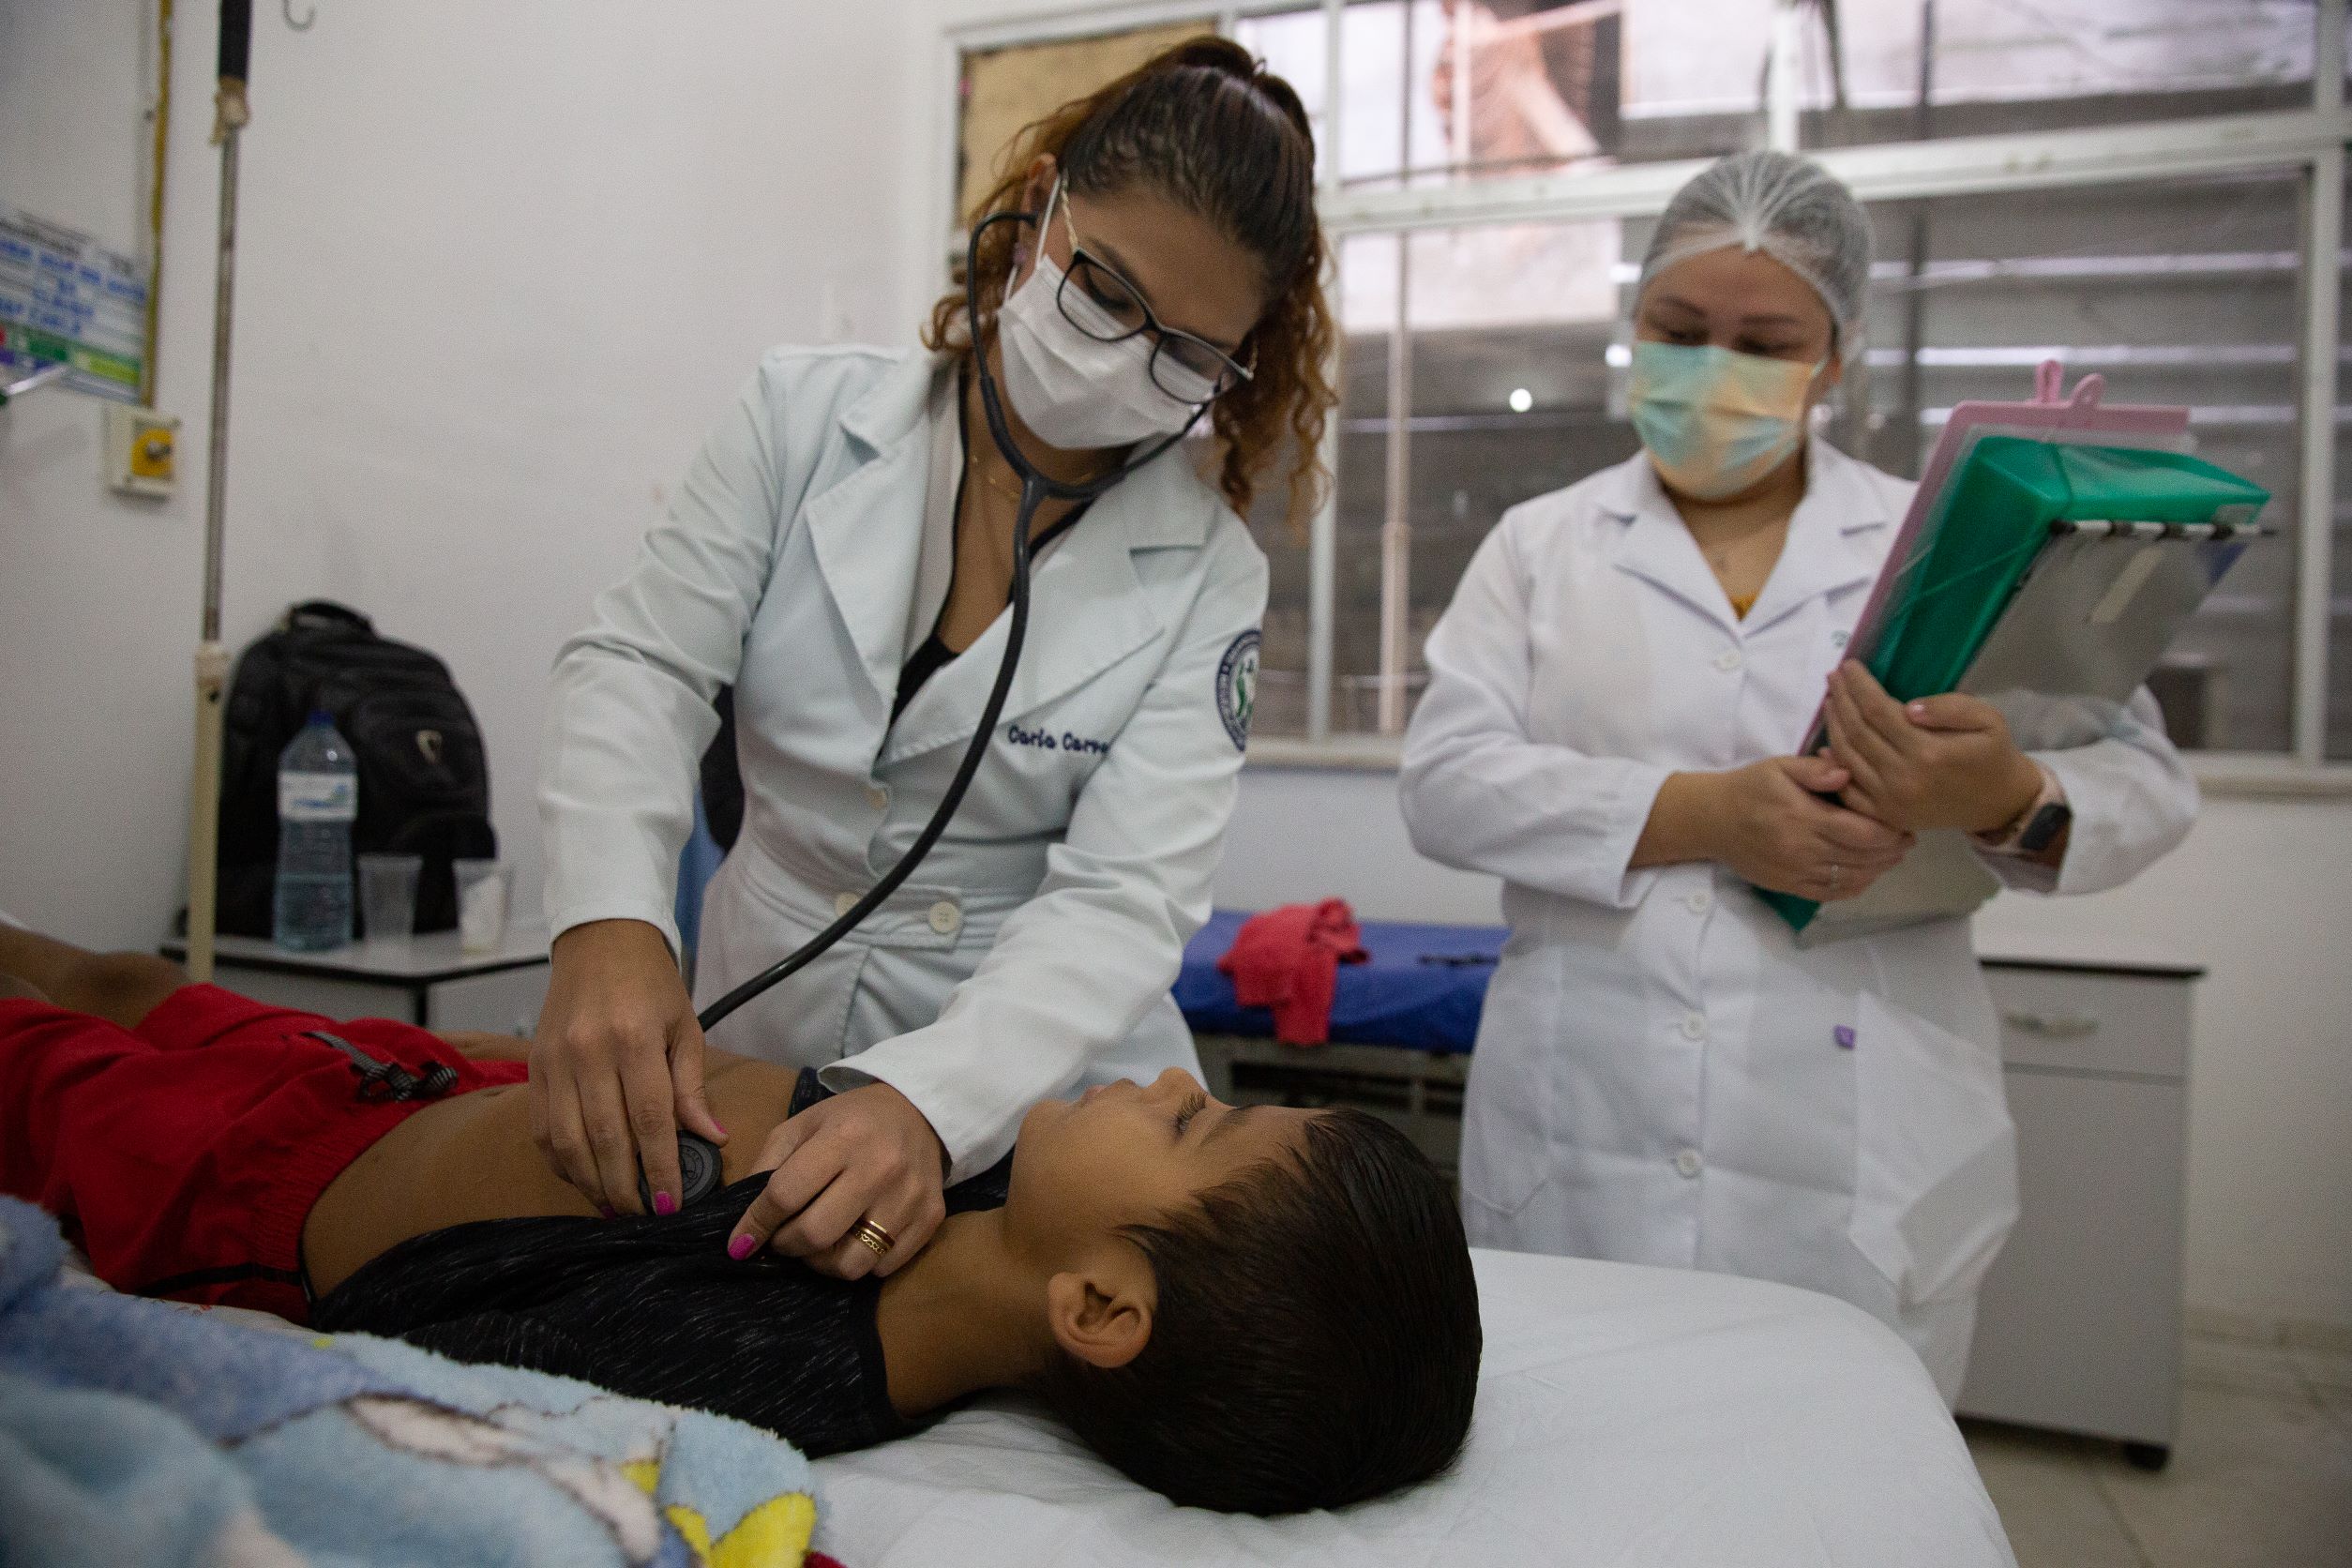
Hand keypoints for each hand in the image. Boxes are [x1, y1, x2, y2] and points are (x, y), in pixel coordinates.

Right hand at [530, 919, 727, 1215]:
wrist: (599, 941)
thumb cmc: (652, 985)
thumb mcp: (684, 1027)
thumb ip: (691, 1087)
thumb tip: (712, 1139)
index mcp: (634, 1038)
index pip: (650, 1120)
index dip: (660, 1168)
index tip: (671, 1205)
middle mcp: (589, 1052)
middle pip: (606, 1138)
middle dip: (626, 1187)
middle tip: (644, 1216)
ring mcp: (555, 1061)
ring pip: (568, 1141)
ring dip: (591, 1182)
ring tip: (615, 1206)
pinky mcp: (533, 1068)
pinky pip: (542, 1129)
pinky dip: (561, 1162)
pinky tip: (584, 1178)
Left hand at [725, 1082, 946, 1280]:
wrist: (919, 1111)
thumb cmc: (850, 1120)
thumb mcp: (802, 1126)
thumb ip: (768, 1167)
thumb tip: (745, 1226)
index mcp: (843, 1137)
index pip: (785, 1195)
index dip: (756, 1225)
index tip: (740, 1244)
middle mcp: (880, 1168)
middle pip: (816, 1235)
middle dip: (787, 1246)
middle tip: (783, 1239)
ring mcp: (909, 1197)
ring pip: (850, 1264)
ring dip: (822, 1264)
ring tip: (818, 1244)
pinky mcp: (931, 1219)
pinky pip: (883, 1268)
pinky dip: (860, 1263)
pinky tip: (854, 1240)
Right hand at [1669, 754, 1914, 901]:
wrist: (1710, 820)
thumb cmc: (1749, 787)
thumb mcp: (1778, 766)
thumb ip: (1814, 769)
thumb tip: (1847, 773)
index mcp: (1802, 816)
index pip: (1861, 831)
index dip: (1890, 831)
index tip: (1904, 823)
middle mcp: (1801, 849)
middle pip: (1863, 857)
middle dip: (1892, 850)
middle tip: (1907, 839)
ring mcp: (1795, 871)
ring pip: (1851, 878)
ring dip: (1878, 869)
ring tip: (1892, 856)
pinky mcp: (1789, 885)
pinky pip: (1831, 894)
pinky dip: (1855, 887)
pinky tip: (1866, 874)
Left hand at [1823, 662, 2042, 835]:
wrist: (1999, 803)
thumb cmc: (1993, 754)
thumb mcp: (1988, 720)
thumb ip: (1950, 708)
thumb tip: (1909, 707)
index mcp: (1929, 753)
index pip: (1879, 711)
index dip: (1859, 686)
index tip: (1849, 665)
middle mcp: (1904, 779)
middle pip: (1858, 732)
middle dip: (1842, 699)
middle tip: (1834, 676)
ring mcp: (1891, 801)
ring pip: (1848, 758)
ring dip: (1834, 726)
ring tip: (1831, 700)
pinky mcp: (1885, 816)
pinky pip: (1849, 791)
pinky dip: (1834, 767)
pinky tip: (1828, 745)